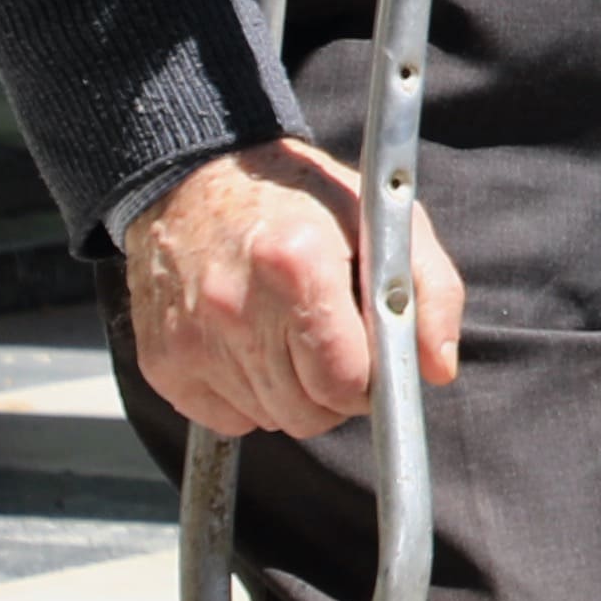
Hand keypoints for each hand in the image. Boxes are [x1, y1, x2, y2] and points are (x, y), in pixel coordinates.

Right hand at [126, 135, 463, 440]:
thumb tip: (438, 369)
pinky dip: (248, 398)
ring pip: (272, 420)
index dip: (372, 379)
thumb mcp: (383, 219)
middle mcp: (236, 306)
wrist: (194, 179)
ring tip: (289, 335)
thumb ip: (430, 291)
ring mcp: (192, 338)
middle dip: (336, 390)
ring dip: (293, 393)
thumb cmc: (300, 201)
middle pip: (310, 412)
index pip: (346, 380)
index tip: (372, 355)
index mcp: (297, 264)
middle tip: (334, 343)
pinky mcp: (162, 362)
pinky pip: (229, 420)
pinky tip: (250, 346)